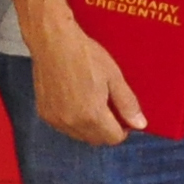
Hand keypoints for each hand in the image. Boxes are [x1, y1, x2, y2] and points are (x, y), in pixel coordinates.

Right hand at [28, 13, 146, 147]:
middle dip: (107, 129)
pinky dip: (74, 121)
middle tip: (110, 107)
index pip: (113, 139)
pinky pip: (64, 127)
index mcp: (91, 116)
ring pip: (80, 135)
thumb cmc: (86, 56)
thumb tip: (140, 125)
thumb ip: (127, 104)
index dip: (123, 129)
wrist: (53, 43)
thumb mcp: (114, 77)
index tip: (124, 114)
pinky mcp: (44, 113)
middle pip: (96, 140)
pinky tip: (76, 100)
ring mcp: (55, 120)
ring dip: (90, 127)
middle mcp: (71, 123)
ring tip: (93, 101)